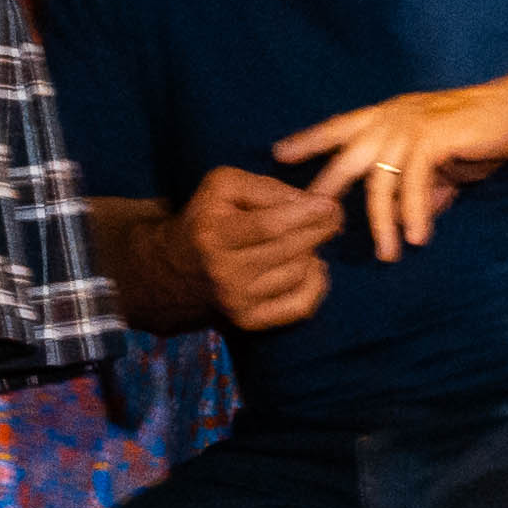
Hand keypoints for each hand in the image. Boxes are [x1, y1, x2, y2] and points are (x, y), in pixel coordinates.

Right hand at [180, 162, 337, 332]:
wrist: (174, 269)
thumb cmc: (208, 218)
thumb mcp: (224, 186)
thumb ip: (266, 188)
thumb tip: (309, 203)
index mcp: (213, 234)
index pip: (269, 226)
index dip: (305, 214)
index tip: (330, 204)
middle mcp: (223, 272)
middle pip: (289, 249)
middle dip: (319, 228)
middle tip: (333, 215)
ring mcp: (236, 300)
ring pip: (298, 272)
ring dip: (311, 251)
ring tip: (306, 238)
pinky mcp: (248, 321)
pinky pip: (301, 305)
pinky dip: (317, 283)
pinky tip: (311, 264)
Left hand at [284, 79, 507, 254]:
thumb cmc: (483, 131)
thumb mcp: (445, 163)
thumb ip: (423, 186)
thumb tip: (411, 218)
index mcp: (390, 114)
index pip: (340, 126)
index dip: (310, 139)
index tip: (280, 153)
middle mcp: (393, 116)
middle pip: (345, 154)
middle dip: (324, 185)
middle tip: (307, 215)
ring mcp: (409, 126)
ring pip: (379, 181)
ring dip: (381, 223)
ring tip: (387, 255)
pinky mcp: (430, 139)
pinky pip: (411, 185)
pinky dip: (414, 214)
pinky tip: (417, 238)